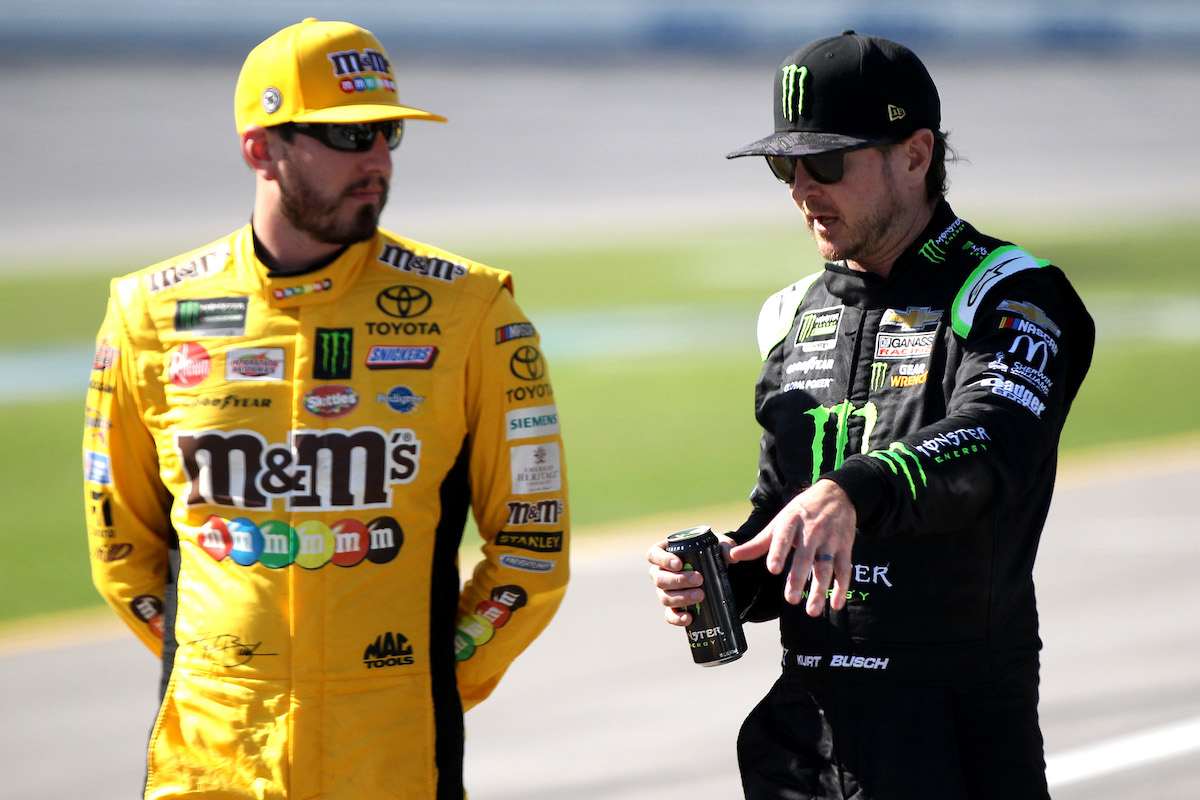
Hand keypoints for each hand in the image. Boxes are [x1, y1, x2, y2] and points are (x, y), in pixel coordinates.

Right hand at [645, 534, 734, 626]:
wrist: (718, 571)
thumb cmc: (711, 552)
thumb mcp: (718, 545)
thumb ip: (726, 546)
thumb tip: (732, 556)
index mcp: (665, 553)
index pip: (653, 555)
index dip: (662, 560)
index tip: (679, 563)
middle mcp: (660, 573)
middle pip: (659, 579)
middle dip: (679, 580)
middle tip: (699, 579)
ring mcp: (665, 592)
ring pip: (664, 597)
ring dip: (682, 597)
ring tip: (701, 595)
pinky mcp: (674, 608)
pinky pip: (670, 615)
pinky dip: (677, 618)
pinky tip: (689, 617)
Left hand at [728, 479, 856, 615]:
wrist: (836, 494)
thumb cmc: (801, 512)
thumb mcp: (779, 522)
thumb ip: (758, 543)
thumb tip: (733, 556)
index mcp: (791, 522)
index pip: (784, 538)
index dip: (778, 553)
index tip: (773, 569)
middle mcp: (812, 531)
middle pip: (805, 557)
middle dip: (797, 578)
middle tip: (790, 599)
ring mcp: (830, 540)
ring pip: (825, 566)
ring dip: (819, 589)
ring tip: (811, 610)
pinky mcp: (845, 547)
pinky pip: (844, 569)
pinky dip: (841, 587)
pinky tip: (835, 604)